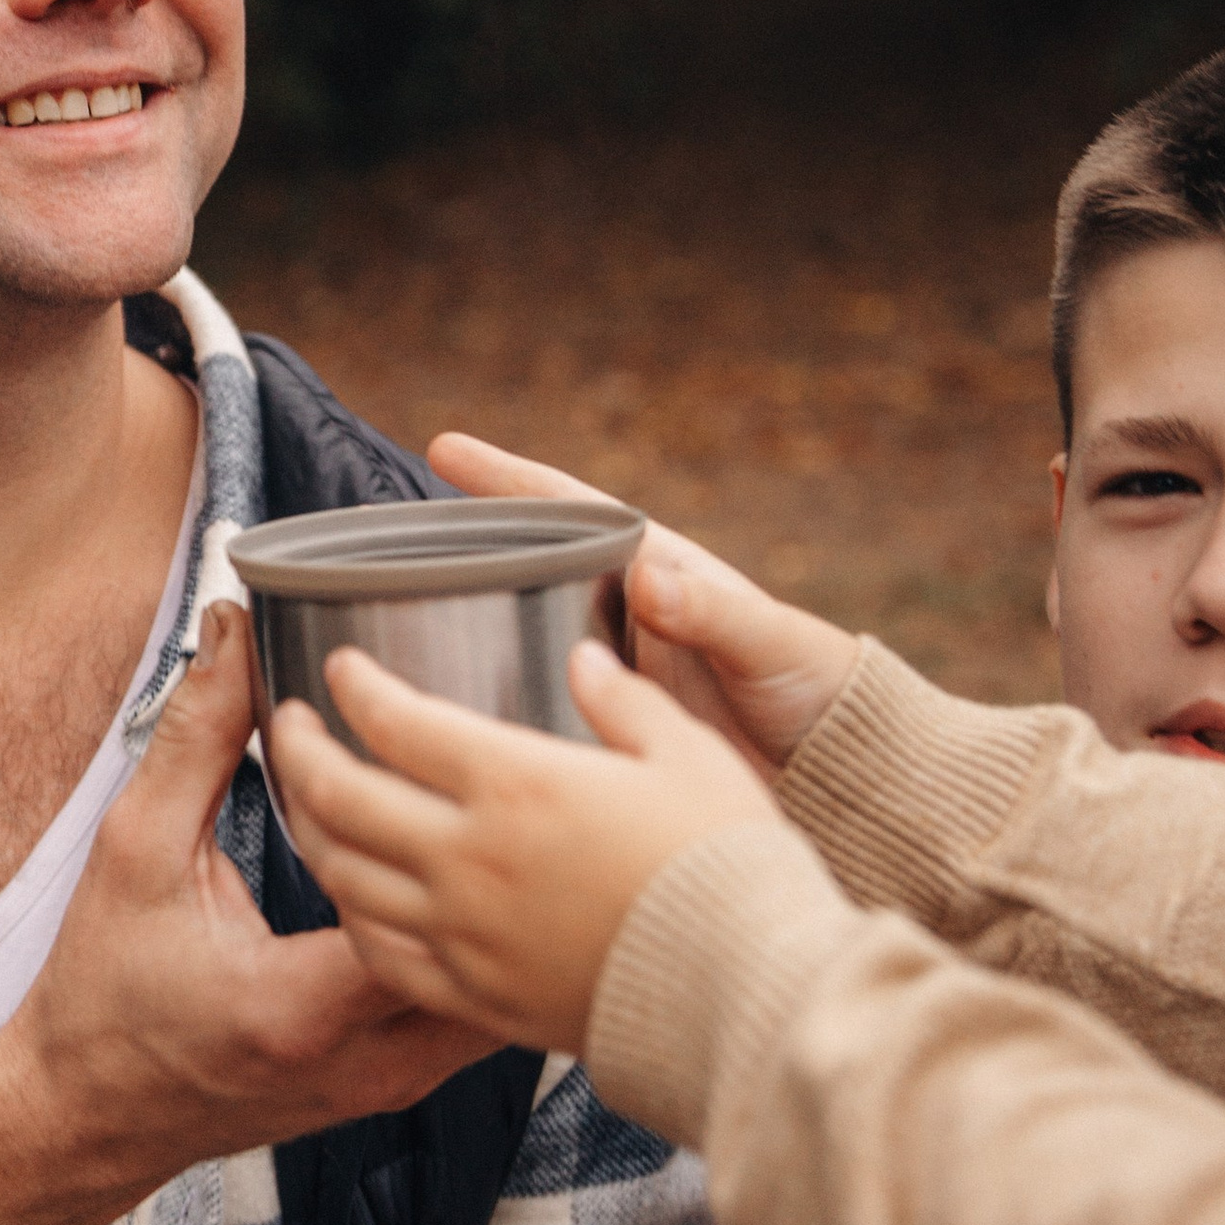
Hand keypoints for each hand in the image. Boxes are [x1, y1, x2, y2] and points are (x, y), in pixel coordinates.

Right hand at [5, 606, 497, 1200]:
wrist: (87, 1114)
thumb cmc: (103, 995)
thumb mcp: (134, 852)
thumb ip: (196, 740)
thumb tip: (236, 632)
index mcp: (299, 1006)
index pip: (430, 908)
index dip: (451, 819)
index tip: (448, 745)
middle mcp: (365, 1062)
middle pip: (497, 960)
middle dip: (517, 869)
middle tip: (531, 777)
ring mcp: (390, 1085)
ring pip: (505, 998)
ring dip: (512, 915)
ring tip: (518, 824)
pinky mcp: (396, 1086)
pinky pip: (477, 1017)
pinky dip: (486, 953)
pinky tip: (481, 888)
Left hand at [271, 643, 774, 1054]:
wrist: (747, 992)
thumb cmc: (730, 864)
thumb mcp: (690, 754)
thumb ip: (627, 700)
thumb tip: (587, 658)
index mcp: (518, 781)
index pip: (396, 721)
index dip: (354, 687)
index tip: (341, 670)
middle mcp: (471, 856)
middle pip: (341, 795)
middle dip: (301, 747)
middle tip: (291, 724)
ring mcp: (464, 932)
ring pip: (343, 876)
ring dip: (312, 829)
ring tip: (309, 801)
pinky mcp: (475, 995)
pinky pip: (380, 954)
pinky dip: (352, 915)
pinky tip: (354, 894)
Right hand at [426, 438, 856, 775]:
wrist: (843, 778)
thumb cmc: (814, 690)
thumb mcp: (769, 642)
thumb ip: (713, 612)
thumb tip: (652, 580)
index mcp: (657, 573)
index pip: (568, 511)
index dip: (507, 479)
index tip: (445, 447)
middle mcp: (621, 617)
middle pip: (523, 569)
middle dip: (457, 552)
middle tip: (381, 548)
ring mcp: (609, 676)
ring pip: (514, 640)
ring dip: (458, 634)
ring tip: (384, 636)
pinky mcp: (606, 734)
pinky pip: (532, 710)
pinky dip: (488, 709)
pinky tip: (436, 724)